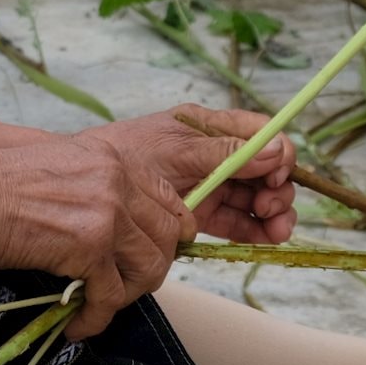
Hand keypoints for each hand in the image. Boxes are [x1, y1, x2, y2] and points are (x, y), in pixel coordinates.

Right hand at [0, 109, 290, 339]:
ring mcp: (110, 210)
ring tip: (94, 305)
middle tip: (115, 285)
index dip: (184, 233)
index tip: (180, 251)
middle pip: (172, 238)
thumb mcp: (76, 173)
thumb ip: (120, 192)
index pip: (179, 203)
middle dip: (149, 269)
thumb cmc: (11, 190)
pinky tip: (77, 324)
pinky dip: (97, 318)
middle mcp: (124, 179)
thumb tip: (164, 229)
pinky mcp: (90, 242)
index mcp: (123, 159)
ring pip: (151, 268)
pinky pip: (113, 294)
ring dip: (125, 294)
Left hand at [77, 106, 296, 245]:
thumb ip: (227, 153)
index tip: (277, 173)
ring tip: (275, 230)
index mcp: (210, 126)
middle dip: (277, 188)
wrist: (87, 187)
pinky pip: (237, 220)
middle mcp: (215, 154)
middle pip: (265, 169)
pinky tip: (266, 238)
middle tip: (269, 206)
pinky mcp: (201, 212)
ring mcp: (209, 184)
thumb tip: (276, 150)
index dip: (278, 153)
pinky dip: (255, 230)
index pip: (260, 133)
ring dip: (273, 213)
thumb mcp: (179, 149)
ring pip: (255, 197)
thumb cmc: (128, 155)